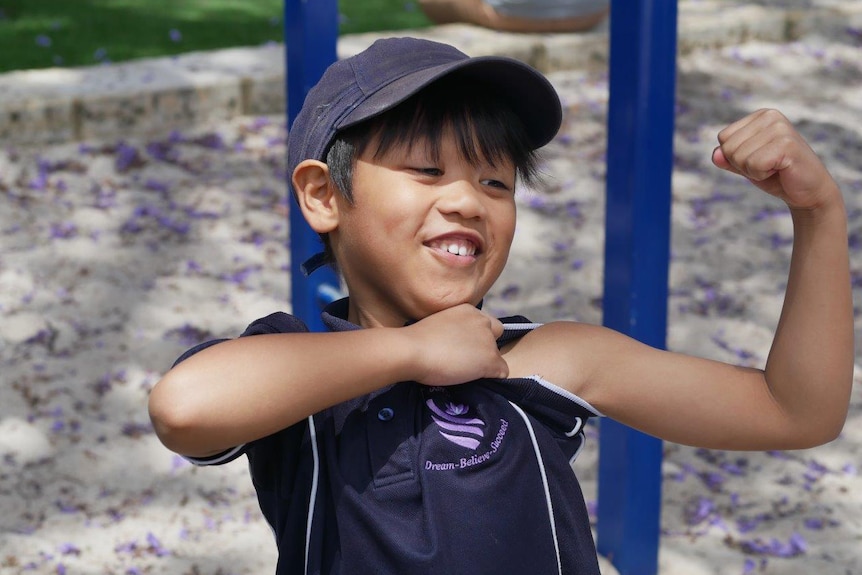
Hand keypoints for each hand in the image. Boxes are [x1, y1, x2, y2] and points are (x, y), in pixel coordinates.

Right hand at [404, 304, 508, 385]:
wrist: (412, 350)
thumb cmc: (416, 340)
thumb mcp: (439, 324)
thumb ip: (454, 329)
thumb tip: (456, 343)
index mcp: (468, 310)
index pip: (484, 322)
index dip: (476, 336)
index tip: (463, 346)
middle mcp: (482, 321)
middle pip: (496, 335)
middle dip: (486, 345)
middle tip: (467, 358)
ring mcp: (487, 340)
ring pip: (497, 355)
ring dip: (485, 363)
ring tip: (465, 371)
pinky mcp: (490, 359)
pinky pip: (502, 371)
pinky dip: (492, 377)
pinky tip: (475, 379)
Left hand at [712, 109, 839, 210]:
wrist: (808, 192)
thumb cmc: (776, 175)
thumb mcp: (745, 165)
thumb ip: (728, 158)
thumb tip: (716, 155)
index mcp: (760, 116)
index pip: (723, 137)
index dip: (735, 157)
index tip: (759, 159)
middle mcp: (770, 116)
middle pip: (729, 148)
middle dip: (743, 165)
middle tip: (768, 166)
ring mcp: (780, 128)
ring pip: (739, 157)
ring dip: (754, 171)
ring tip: (775, 168)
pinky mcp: (786, 144)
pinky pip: (753, 165)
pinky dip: (761, 175)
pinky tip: (780, 171)